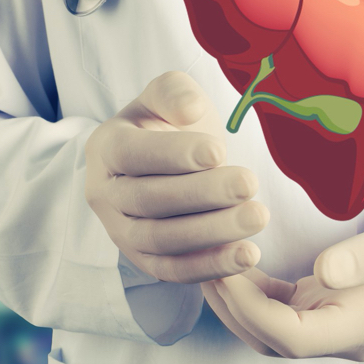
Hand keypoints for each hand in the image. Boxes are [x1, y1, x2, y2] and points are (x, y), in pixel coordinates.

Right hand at [85, 71, 268, 282]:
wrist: (164, 163)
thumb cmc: (168, 124)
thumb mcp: (168, 95)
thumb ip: (175, 92)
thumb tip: (190, 110)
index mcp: (106, 148)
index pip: (134, 153)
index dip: (174, 154)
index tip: (218, 150)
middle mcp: (106, 194)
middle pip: (149, 200)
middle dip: (203, 194)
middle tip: (249, 183)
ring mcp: (121, 232)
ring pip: (162, 240)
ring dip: (213, 232)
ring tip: (257, 216)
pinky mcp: (145, 261)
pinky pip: (174, 270)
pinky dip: (210, 267)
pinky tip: (248, 254)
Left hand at [202, 190, 363, 360]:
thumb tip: (323, 274)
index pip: (293, 338)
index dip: (251, 310)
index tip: (224, 270)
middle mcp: (349, 337)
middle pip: (273, 341)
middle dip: (233, 306)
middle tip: (201, 260)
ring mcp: (339, 326)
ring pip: (272, 332)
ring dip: (238, 302)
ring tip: (208, 260)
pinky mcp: (330, 308)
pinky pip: (282, 313)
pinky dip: (254, 293)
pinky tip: (236, 262)